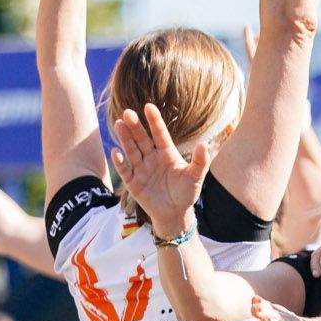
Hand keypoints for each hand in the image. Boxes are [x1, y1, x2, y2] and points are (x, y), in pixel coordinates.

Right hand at [108, 103, 211, 235]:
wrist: (175, 214)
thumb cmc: (186, 193)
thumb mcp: (195, 177)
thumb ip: (200, 161)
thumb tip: (204, 144)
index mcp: (167, 153)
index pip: (160, 134)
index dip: (154, 121)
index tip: (149, 107)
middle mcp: (152, 158)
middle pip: (142, 139)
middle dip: (135, 126)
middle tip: (127, 112)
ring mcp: (141, 169)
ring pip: (132, 151)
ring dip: (125, 138)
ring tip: (119, 124)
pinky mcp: (133, 183)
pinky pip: (125, 170)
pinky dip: (120, 162)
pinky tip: (116, 152)